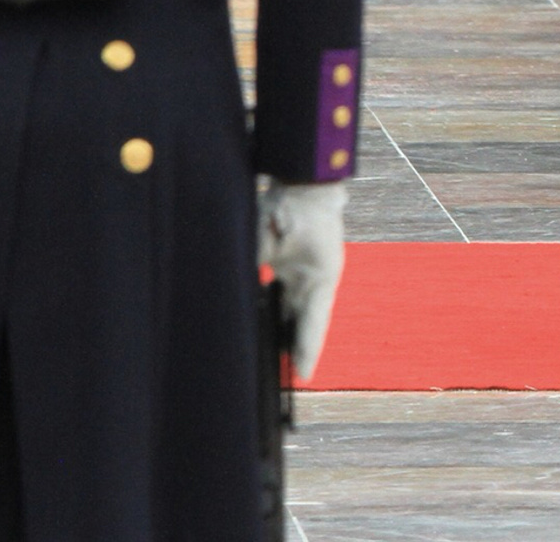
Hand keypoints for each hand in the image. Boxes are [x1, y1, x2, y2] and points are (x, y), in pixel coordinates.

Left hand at [259, 181, 347, 380]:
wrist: (303, 181)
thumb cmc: (288, 208)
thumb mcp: (265, 241)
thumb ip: (254, 270)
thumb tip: (239, 293)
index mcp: (321, 276)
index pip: (314, 322)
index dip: (308, 350)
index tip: (303, 377)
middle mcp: (317, 278)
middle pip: (305, 320)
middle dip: (295, 346)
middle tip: (286, 377)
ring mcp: (308, 271)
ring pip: (296, 309)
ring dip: (286, 329)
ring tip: (275, 357)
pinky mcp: (296, 264)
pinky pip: (287, 293)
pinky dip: (278, 308)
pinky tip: (265, 321)